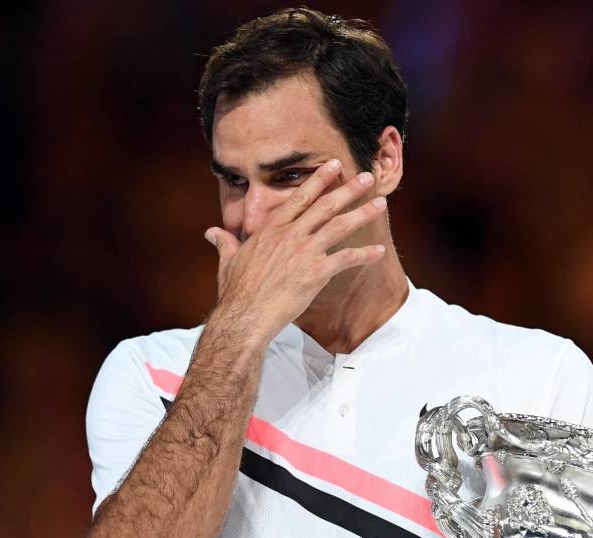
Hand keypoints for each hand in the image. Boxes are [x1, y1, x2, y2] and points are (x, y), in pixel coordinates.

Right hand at [204, 158, 387, 341]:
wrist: (245, 315)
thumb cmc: (235, 291)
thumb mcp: (228, 261)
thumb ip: (225, 242)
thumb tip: (211, 232)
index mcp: (271, 230)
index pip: (299, 198)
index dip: (318, 180)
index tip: (333, 166)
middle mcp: (290, 235)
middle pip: (324, 205)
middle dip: (348, 189)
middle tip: (367, 177)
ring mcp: (304, 252)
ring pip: (338, 226)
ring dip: (362, 213)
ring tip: (381, 203)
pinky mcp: (316, 272)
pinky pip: (346, 259)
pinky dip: (364, 254)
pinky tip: (379, 251)